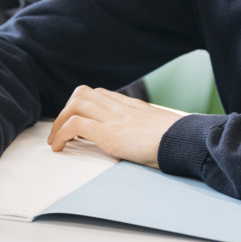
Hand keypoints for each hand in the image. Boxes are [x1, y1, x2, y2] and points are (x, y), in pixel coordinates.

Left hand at [47, 85, 185, 167]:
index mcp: (131, 106)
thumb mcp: (161, 129)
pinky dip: (62, 134)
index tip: (76, 120)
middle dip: (67, 110)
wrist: (185, 140)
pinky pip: (75, 125)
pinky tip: (60, 147)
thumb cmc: (178, 139)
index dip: (83, 105)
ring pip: (75, 105)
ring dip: (59, 122)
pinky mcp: (108, 132)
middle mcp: (120, 107)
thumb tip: (148, 140)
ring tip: (55, 140)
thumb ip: (148, 128)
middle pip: (82, 94)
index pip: (99, 94)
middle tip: (61, 129)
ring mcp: (113, 118)